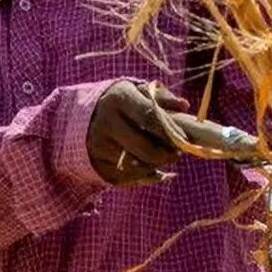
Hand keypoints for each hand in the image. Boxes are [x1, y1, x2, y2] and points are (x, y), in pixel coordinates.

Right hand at [81, 80, 202, 186]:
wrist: (87, 117)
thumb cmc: (125, 103)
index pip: (149, 117)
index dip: (170, 131)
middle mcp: (105, 123)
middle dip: (166, 155)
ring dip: (156, 166)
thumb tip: (184, 106)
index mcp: (119, 99)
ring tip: (160, 156)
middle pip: (144, 149)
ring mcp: (99, 147)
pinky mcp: (98, 166)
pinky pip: (129, 178)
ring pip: (138, 167)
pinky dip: (144, 174)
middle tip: (176, 153)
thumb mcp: (142, 93)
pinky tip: (147, 165)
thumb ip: (164, 99)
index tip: (183, 138)